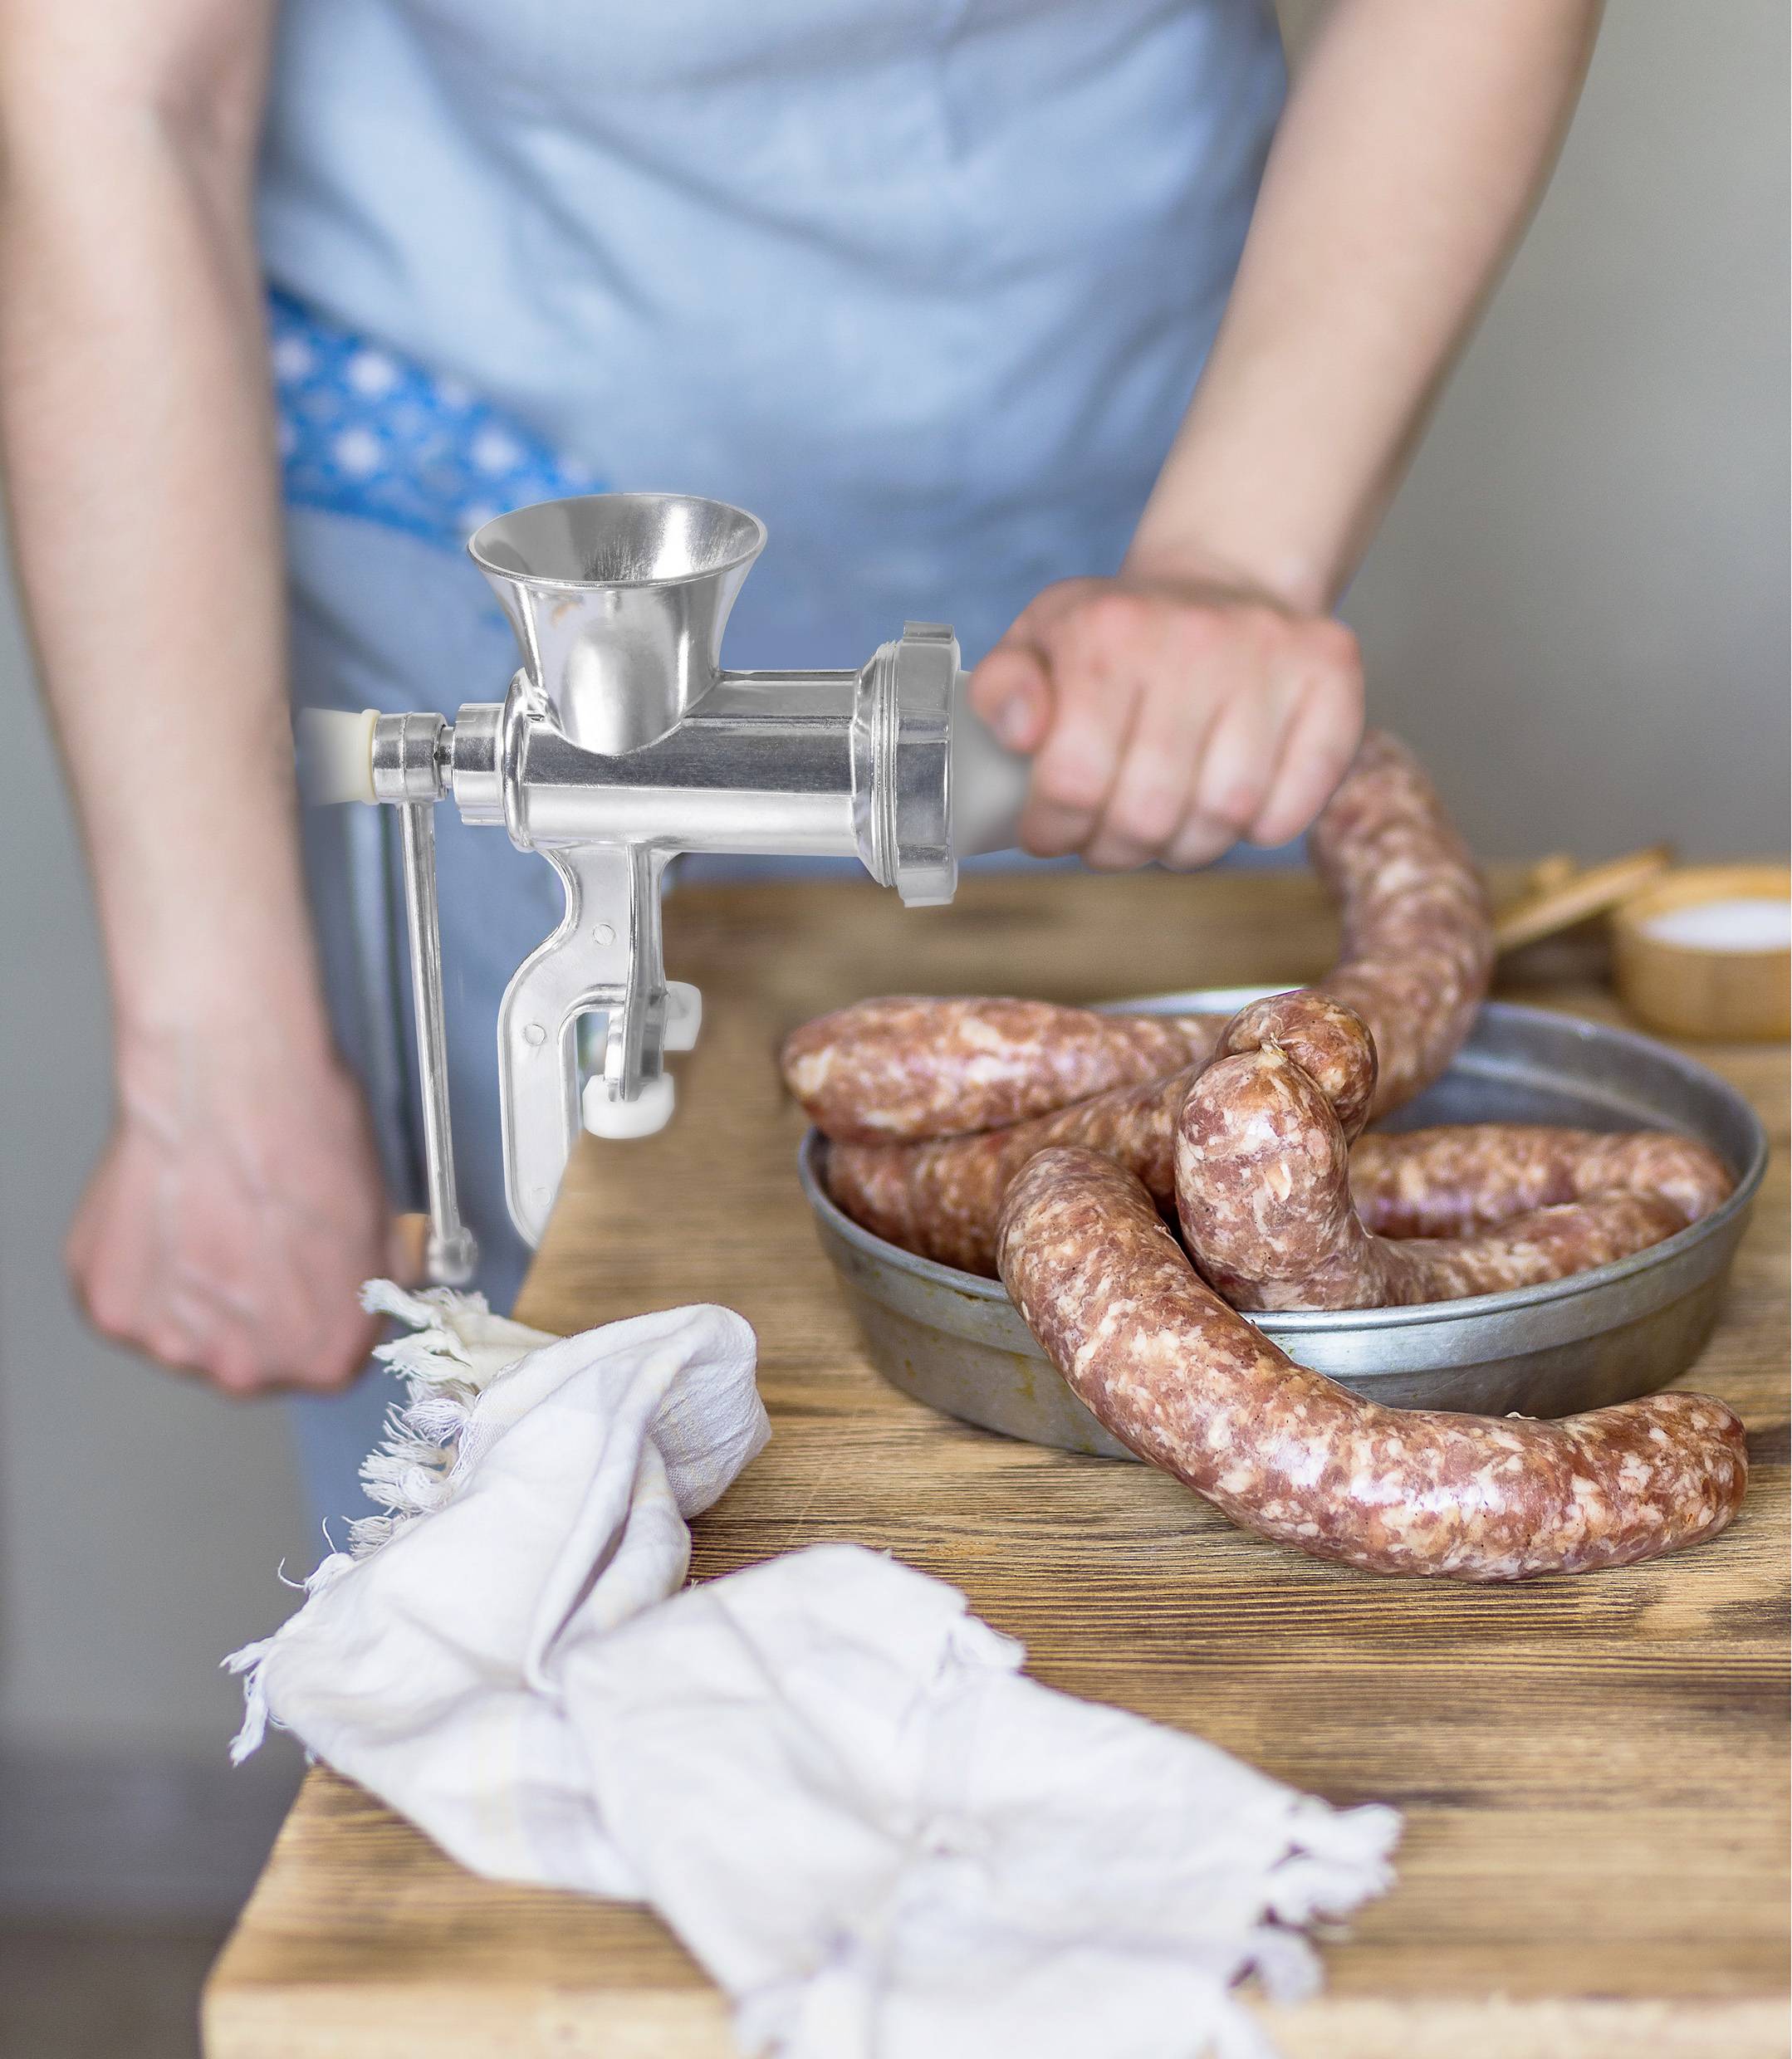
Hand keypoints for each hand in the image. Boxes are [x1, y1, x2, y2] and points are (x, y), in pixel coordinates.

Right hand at [66, 1026, 399, 1394]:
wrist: (228, 1084)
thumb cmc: (305, 1134)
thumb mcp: (382, 1217)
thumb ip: (377, 1275)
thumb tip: (376, 1280)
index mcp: (325, 1355)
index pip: (328, 1361)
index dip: (321, 1312)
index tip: (311, 1280)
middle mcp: (246, 1368)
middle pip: (255, 1357)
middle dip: (258, 1308)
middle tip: (255, 1240)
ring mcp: (169, 1342)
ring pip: (187, 1329)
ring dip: (195, 1289)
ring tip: (209, 1215)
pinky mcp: (109, 1305)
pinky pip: (133, 1299)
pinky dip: (145, 1266)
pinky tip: (169, 1211)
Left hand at [969, 573, 1364, 869]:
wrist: (1221, 578)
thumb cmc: (1119, 635)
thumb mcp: (1039, 640)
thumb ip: (1003, 689)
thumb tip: (1023, 734)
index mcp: (1107, 632)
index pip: (1074, 779)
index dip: (1055, 828)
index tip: (1051, 832)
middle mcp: (1194, 637)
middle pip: (1148, 811)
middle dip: (1115, 846)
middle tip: (1107, 838)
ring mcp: (1272, 656)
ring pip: (1223, 816)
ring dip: (1184, 846)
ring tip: (1163, 826)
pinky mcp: (1332, 677)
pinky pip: (1294, 805)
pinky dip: (1257, 829)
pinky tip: (1230, 806)